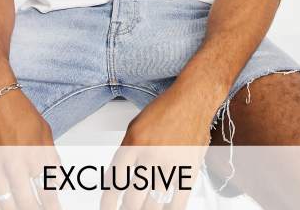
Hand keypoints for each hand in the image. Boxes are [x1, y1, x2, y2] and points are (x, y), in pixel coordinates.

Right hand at [0, 87, 63, 209]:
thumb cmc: (20, 111)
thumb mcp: (45, 132)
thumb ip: (52, 158)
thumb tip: (61, 180)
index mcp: (34, 153)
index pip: (47, 189)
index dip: (53, 205)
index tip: (56, 209)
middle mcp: (16, 161)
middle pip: (27, 201)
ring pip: (6, 201)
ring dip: (16, 209)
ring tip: (24, 209)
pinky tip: (2, 205)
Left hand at [100, 80, 221, 209]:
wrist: (192, 99)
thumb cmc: (165, 110)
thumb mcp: (135, 126)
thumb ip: (126, 152)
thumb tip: (116, 180)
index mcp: (133, 143)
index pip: (115, 181)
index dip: (108, 201)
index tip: (107, 208)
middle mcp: (150, 155)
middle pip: (132, 200)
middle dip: (128, 208)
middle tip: (128, 206)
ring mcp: (170, 164)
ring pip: (153, 202)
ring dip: (148, 207)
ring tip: (146, 203)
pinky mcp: (189, 169)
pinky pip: (178, 202)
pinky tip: (164, 208)